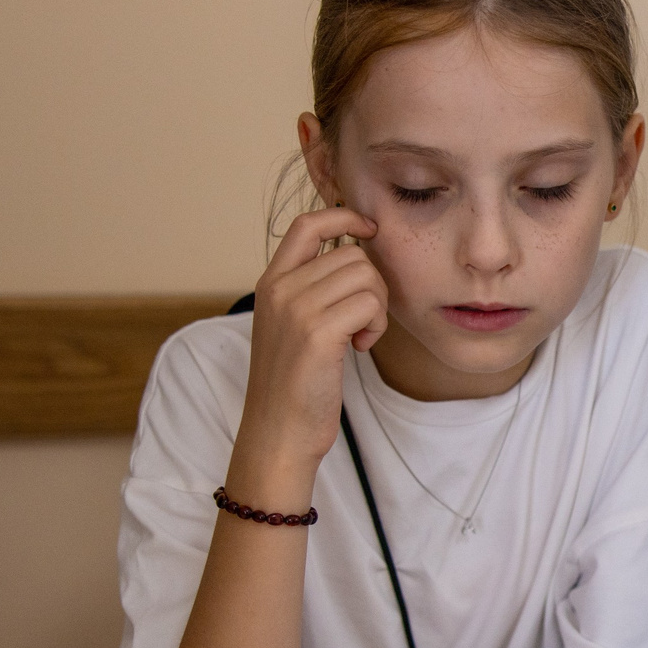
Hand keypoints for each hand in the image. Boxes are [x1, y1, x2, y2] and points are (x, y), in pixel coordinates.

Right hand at [230, 206, 385, 489]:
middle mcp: (279, 289)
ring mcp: (296, 308)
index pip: (307, 225)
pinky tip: (360, 348)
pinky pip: (369, 303)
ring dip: (376, 307)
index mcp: (271, 283)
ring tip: (360, 336)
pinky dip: (376, 325)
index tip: (369, 230)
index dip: (344, 216)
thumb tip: (357, 257)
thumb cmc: (294, 385)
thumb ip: (311, 290)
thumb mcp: (291, 327)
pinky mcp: (316, 332)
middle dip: (373, 285)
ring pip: (366, 276)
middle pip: (353, 254)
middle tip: (363, 321)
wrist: (278, 432)